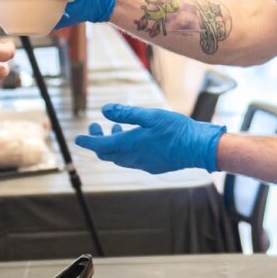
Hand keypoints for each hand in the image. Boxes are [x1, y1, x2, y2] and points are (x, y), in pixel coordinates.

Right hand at [8, 0, 119, 26]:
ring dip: (24, 19)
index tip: (4, 1)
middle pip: (17, 3)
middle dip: (13, 9)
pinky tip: (38, 26)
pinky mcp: (48, 19)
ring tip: (25, 21)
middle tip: (12, 15)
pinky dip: (36, 27)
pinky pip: (37, 25)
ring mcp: (41, 7)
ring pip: (25, 16)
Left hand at [77, 103, 222, 173]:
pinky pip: (132, 161)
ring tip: (116, 130)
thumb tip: (104, 111)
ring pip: (119, 158)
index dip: (88, 141)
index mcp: (129, 145)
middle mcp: (133, 158)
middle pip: (107, 154)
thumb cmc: (176, 129)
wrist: (198, 147)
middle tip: (96, 127)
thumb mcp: (150, 116)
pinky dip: (125, 150)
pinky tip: (134, 140)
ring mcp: (143, 164)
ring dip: (112, 145)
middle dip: (98, 141)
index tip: (78, 138)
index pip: (100, 146)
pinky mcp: (153, 166)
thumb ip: (126, 113)